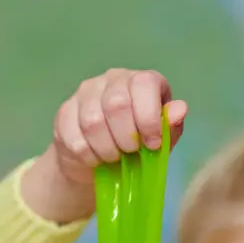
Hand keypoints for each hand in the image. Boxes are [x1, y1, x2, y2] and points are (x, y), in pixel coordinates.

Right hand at [22, 68, 186, 223]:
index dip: (149, 118)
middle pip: (116, 103)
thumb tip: (179, 110)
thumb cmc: (137, 147)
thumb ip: (171, 126)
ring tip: (113, 157)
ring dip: (106, 148)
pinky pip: (74, 136)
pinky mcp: (64, 112)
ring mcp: (84, 93)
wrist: (98, 163)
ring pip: (92, 121)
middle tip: (131, 153)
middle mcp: (112, 79)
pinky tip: (95, 159)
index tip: (152, 144)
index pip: (144, 85)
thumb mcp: (161, 140)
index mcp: (141, 81)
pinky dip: (88, 155)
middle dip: (126, 137)